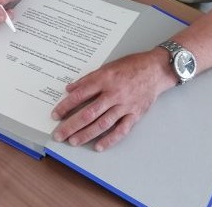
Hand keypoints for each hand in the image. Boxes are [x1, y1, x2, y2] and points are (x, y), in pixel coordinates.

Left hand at [51, 49, 174, 150]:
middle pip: (88, 113)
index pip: (80, 95)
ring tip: (73, 141)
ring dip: (86, 134)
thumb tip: (71, 88)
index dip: (66, 106)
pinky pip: (121, 130)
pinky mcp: (135, 114)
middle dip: (71, 125)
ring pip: (102, 124)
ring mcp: (124, 105)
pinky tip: (98, 146)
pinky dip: (109, 139)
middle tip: (59, 135)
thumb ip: (89, 78)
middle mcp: (113, 94)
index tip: (56, 115)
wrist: (156, 69)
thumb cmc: (132, 66)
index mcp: (105, 79)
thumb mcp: (108, 66)